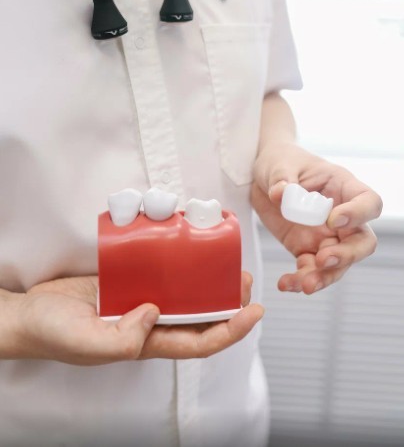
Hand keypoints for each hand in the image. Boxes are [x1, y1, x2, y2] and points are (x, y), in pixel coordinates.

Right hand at [13, 272, 262, 364]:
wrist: (28, 313)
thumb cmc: (51, 333)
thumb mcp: (86, 343)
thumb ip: (122, 339)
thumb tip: (154, 314)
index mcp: (144, 343)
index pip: (198, 342)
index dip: (230, 330)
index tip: (253, 311)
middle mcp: (147, 324)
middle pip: (198, 317)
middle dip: (227, 303)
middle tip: (244, 280)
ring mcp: (137, 302)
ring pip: (182, 294)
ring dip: (206, 282)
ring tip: (225, 263)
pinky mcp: (126, 282)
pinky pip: (157, 274)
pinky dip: (174, 265)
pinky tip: (183, 249)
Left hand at [252, 142, 382, 293]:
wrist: (262, 177)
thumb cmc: (280, 162)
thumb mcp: (278, 164)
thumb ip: (281, 180)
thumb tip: (281, 194)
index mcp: (343, 188)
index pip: (368, 202)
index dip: (358, 214)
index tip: (333, 219)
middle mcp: (341, 216)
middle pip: (362, 242)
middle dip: (347, 255)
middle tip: (323, 259)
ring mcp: (326, 236)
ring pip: (338, 264)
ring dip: (324, 277)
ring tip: (305, 284)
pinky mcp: (306, 249)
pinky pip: (310, 270)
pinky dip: (300, 279)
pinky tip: (286, 283)